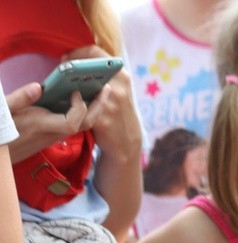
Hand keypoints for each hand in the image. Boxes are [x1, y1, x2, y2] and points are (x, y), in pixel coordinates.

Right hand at [6, 81, 106, 162]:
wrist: (0, 151)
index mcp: (41, 126)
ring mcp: (56, 135)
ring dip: (93, 108)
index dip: (78, 108)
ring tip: (99, 90)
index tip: (75, 92)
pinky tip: (83, 99)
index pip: (71, 123)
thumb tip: (38, 87)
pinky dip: (84, 111)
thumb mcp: (4, 111)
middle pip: (85, 124)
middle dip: (98, 106)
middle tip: (105, 88)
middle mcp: (53, 133)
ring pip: (83, 125)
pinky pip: (76, 124)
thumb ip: (20, 99)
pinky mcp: (55, 134)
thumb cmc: (1, 130)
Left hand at [64, 45, 141, 242]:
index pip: (95, 52)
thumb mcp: (117, 94)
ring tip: (65, 92)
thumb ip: (105, 79)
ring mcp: (111, 102)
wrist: (127, 148)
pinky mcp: (102, 117)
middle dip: (70, 70)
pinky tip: (69, 108)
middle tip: (62, 75)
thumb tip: (80, 64)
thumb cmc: (118, 120)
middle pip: (85, 66)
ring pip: (80, 85)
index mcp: (122, 75)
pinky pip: (80, 106)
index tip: (66, 61)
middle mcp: (118, 86)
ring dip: (69, 88)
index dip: (77, 54)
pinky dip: (72, 106)